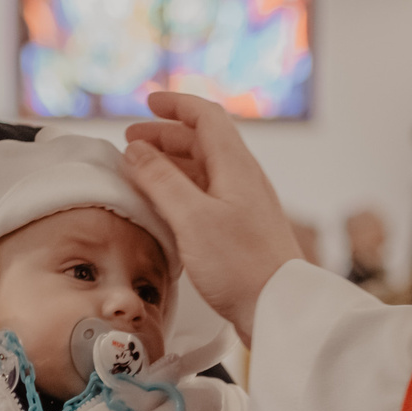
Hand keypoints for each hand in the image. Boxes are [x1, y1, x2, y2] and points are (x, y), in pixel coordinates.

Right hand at [122, 93, 306, 343]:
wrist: (279, 308)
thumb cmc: (241, 265)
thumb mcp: (192, 218)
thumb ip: (161, 180)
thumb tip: (135, 150)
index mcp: (235, 166)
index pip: (207, 117)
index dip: (177, 105)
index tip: (149, 102)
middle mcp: (243, 180)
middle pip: (203, 142)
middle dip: (166, 135)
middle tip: (132, 140)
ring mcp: (244, 205)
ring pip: (204, 170)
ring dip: (172, 163)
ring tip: (140, 170)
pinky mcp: (241, 231)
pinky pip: (206, 196)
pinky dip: (181, 190)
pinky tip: (164, 205)